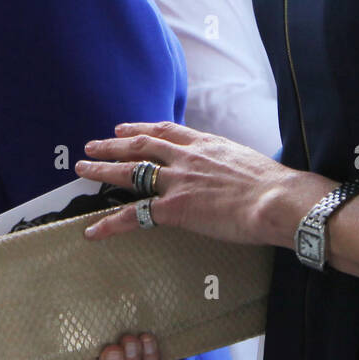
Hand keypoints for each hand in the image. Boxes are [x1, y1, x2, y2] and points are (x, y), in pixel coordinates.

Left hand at [75, 119, 302, 246]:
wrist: (276, 198)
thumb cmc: (272, 184)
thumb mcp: (246, 161)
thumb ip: (230, 163)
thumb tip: (232, 172)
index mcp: (205, 144)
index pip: (166, 131)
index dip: (141, 129)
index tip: (124, 128)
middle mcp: (186, 157)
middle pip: (140, 146)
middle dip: (112, 144)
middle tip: (91, 144)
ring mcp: (178, 182)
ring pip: (131, 172)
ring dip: (103, 169)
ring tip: (82, 169)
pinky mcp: (176, 209)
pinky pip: (135, 216)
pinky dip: (111, 224)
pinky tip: (93, 230)